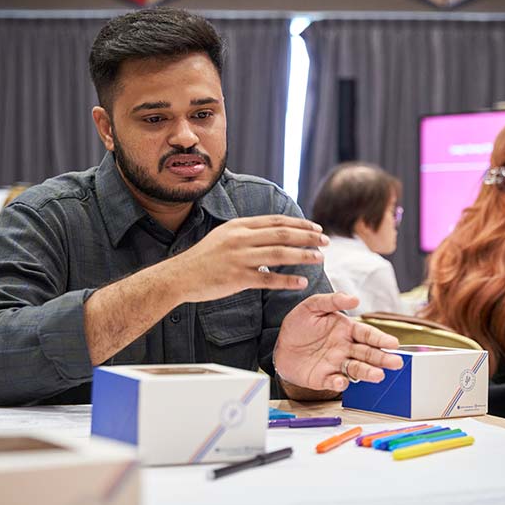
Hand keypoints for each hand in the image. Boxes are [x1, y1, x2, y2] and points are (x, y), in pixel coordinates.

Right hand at [170, 215, 328, 302]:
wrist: (179, 276)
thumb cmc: (203, 258)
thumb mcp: (224, 236)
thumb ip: (247, 233)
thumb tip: (272, 232)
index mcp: (239, 226)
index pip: (276, 221)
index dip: (300, 223)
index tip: (316, 227)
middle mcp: (241, 238)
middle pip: (282, 234)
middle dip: (308, 236)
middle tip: (326, 241)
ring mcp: (239, 258)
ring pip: (279, 254)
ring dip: (303, 256)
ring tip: (320, 259)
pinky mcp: (237, 278)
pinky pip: (267, 279)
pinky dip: (286, 281)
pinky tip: (301, 282)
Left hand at [273, 293, 403, 391]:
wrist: (280, 344)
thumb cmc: (299, 324)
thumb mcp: (313, 306)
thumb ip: (333, 301)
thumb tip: (355, 298)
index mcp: (347, 330)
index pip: (367, 334)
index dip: (380, 338)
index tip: (393, 343)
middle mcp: (346, 348)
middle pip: (368, 354)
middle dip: (383, 358)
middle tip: (396, 362)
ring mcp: (337, 364)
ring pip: (356, 370)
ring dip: (368, 373)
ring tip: (378, 375)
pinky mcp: (324, 378)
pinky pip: (334, 382)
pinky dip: (339, 383)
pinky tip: (341, 381)